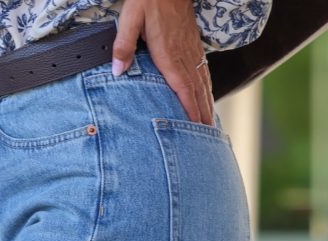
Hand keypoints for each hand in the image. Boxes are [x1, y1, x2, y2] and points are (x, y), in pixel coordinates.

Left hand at [112, 0, 214, 126]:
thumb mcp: (130, 18)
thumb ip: (124, 45)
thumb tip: (117, 71)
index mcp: (168, 52)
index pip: (182, 87)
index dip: (189, 108)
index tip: (195, 126)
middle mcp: (183, 54)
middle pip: (196, 89)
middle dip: (202, 113)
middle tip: (207, 134)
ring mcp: (190, 49)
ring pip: (202, 81)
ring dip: (207, 102)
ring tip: (210, 122)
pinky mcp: (193, 43)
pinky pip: (203, 69)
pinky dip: (207, 85)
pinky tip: (207, 94)